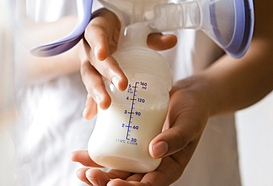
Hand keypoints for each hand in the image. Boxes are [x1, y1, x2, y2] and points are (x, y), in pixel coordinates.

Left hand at [72, 74, 210, 185]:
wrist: (187, 96)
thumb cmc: (193, 111)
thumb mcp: (189, 124)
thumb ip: (176, 138)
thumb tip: (154, 152)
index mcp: (169, 168)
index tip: (112, 183)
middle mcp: (152, 166)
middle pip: (128, 181)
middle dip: (106, 182)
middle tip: (88, 174)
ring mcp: (139, 155)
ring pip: (117, 171)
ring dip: (97, 173)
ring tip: (79, 169)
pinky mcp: (130, 142)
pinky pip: (112, 153)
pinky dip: (96, 156)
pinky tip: (80, 155)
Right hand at [80, 8, 176, 119]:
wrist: (103, 33)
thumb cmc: (120, 32)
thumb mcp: (133, 32)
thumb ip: (151, 37)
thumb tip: (172, 40)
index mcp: (98, 30)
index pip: (95, 33)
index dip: (98, 43)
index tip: (103, 55)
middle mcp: (88, 47)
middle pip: (94, 60)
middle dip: (107, 72)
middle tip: (121, 85)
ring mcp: (88, 63)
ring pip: (89, 76)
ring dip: (96, 91)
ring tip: (105, 105)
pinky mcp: (91, 77)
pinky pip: (88, 90)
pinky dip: (90, 103)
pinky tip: (90, 115)